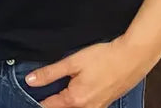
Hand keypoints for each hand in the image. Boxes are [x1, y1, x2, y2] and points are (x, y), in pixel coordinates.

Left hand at [25, 37, 151, 107]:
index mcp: (76, 100)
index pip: (50, 105)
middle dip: (53, 102)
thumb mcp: (72, 62)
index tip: (29, 94)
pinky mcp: (105, 104)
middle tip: (44, 91)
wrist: (132, 58)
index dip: (38, 100)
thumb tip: (30, 80)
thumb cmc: (103, 58)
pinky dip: (78, 102)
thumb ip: (50, 73)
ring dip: (66, 103)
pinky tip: (76, 91)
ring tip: (58, 91)